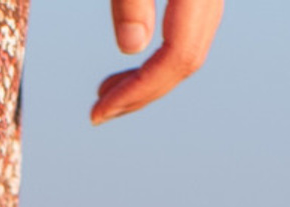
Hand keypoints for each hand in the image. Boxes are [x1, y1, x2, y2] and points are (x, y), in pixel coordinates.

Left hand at [92, 0, 221, 121]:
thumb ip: (132, 2)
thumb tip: (133, 47)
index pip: (179, 54)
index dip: (138, 90)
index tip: (98, 113)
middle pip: (188, 57)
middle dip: (142, 93)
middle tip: (99, 112)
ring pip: (191, 46)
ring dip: (150, 78)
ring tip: (108, 93)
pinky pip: (188, 31)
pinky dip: (160, 55)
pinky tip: (133, 66)